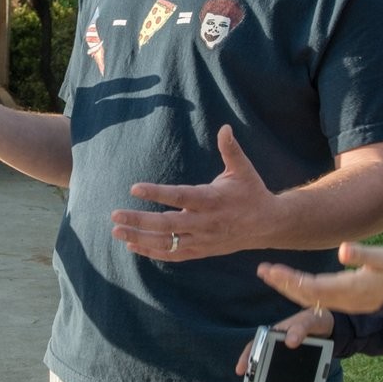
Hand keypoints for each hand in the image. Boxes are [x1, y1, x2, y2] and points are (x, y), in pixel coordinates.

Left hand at [111, 125, 274, 260]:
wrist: (268, 225)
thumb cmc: (251, 192)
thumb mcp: (243, 169)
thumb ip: (230, 149)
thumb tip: (224, 127)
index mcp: (212, 200)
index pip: (180, 196)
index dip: (157, 193)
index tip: (134, 188)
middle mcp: (205, 222)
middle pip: (167, 224)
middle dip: (139, 220)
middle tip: (115, 214)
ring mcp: (202, 240)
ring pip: (167, 242)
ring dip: (140, 238)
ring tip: (117, 230)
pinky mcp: (201, 251)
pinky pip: (173, 254)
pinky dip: (152, 251)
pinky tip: (132, 245)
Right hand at [235, 307, 336, 381]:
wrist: (328, 330)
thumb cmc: (313, 322)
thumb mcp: (308, 322)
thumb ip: (300, 329)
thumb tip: (290, 342)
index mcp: (271, 339)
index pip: (254, 348)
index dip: (245, 360)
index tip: (240, 371)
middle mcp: (273, 355)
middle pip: (259, 374)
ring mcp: (283, 367)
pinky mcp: (294, 376)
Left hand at [256, 242, 382, 314]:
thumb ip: (363, 255)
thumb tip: (342, 250)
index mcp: (348, 290)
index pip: (313, 287)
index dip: (292, 280)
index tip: (275, 271)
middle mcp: (341, 300)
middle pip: (305, 295)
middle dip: (283, 283)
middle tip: (264, 270)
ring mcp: (340, 303)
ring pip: (307, 298)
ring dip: (286, 286)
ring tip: (269, 273)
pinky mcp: (340, 301)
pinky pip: (313, 298)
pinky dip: (297, 289)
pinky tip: (286, 281)